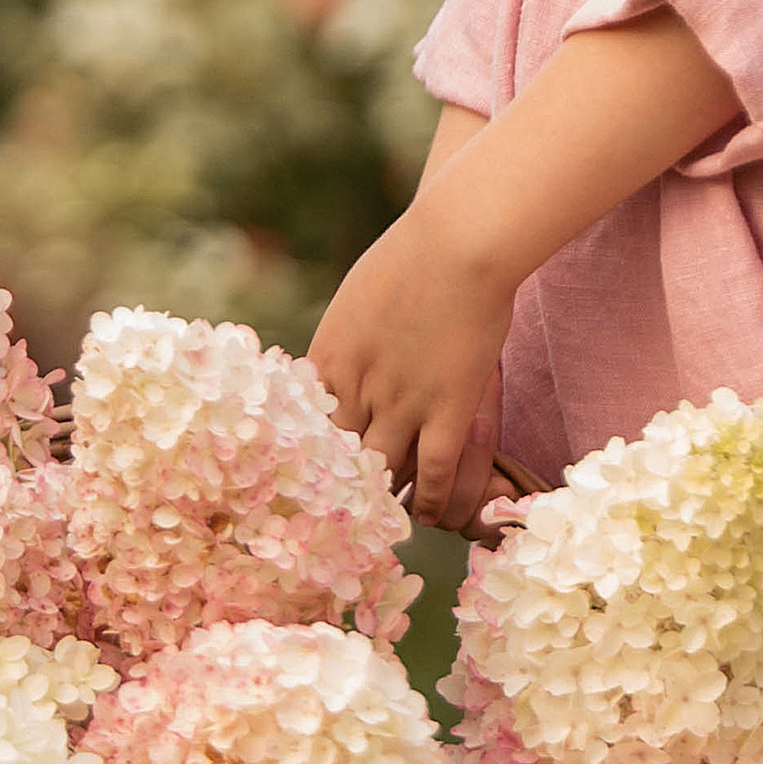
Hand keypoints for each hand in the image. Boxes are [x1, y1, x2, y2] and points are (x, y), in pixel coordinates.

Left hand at [310, 202, 513, 529]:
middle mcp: (356, 387)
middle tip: (335, 518)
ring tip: (379, 523)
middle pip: (335, 457)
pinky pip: (430, 472)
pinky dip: (425, 499)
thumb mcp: (358, 296)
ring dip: (380, 500)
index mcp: (327, 358)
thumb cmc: (413, 253)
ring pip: (380, 471)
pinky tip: (426, 514)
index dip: (306, 458)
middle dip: (334, 489)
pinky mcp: (447, 409)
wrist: (459, 240)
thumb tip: (347, 352)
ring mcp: (401, 402)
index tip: (307, 479)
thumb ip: (348, 334)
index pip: (303, 427)